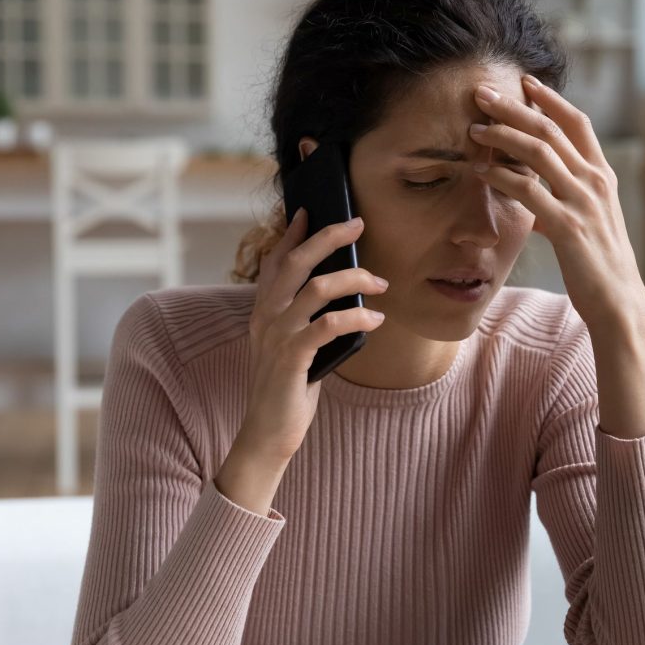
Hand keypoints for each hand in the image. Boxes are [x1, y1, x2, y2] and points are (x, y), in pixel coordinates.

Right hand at [238, 209, 388, 462]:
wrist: (268, 434)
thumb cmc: (288, 390)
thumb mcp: (294, 347)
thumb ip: (307, 320)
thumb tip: (343, 296)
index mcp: (263, 312)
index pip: (275, 262)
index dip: (292, 235)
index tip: (309, 211)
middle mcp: (265, 318)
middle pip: (295, 263)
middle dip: (328, 238)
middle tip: (357, 224)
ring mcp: (277, 336)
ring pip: (315, 289)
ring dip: (353, 279)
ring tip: (381, 283)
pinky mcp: (292, 358)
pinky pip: (327, 325)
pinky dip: (355, 317)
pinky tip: (375, 319)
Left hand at [469, 75, 644, 329]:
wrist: (619, 300)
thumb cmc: (599, 266)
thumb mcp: (587, 225)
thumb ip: (562, 207)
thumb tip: (536, 205)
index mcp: (603, 176)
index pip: (577, 123)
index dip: (550, 99)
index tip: (525, 82)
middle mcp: (595, 181)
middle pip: (551, 128)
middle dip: (514, 107)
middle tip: (483, 93)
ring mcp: (583, 201)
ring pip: (539, 151)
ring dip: (502, 135)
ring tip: (474, 129)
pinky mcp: (568, 225)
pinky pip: (529, 191)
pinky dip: (501, 177)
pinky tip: (480, 172)